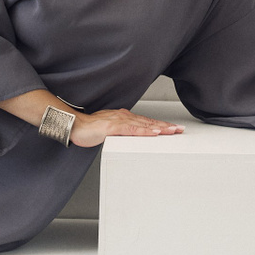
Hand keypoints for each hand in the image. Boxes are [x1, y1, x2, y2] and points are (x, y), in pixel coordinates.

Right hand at [68, 107, 184, 147]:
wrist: (74, 126)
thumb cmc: (89, 129)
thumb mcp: (109, 131)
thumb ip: (120, 132)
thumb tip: (130, 137)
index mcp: (124, 118)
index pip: (146, 123)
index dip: (160, 126)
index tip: (173, 129)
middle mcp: (124, 117)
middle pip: (149, 123)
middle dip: (165, 126)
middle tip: (180, 130)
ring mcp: (119, 121)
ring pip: (144, 125)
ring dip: (160, 128)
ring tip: (172, 131)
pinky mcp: (113, 127)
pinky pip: (132, 130)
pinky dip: (145, 132)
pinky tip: (154, 133)